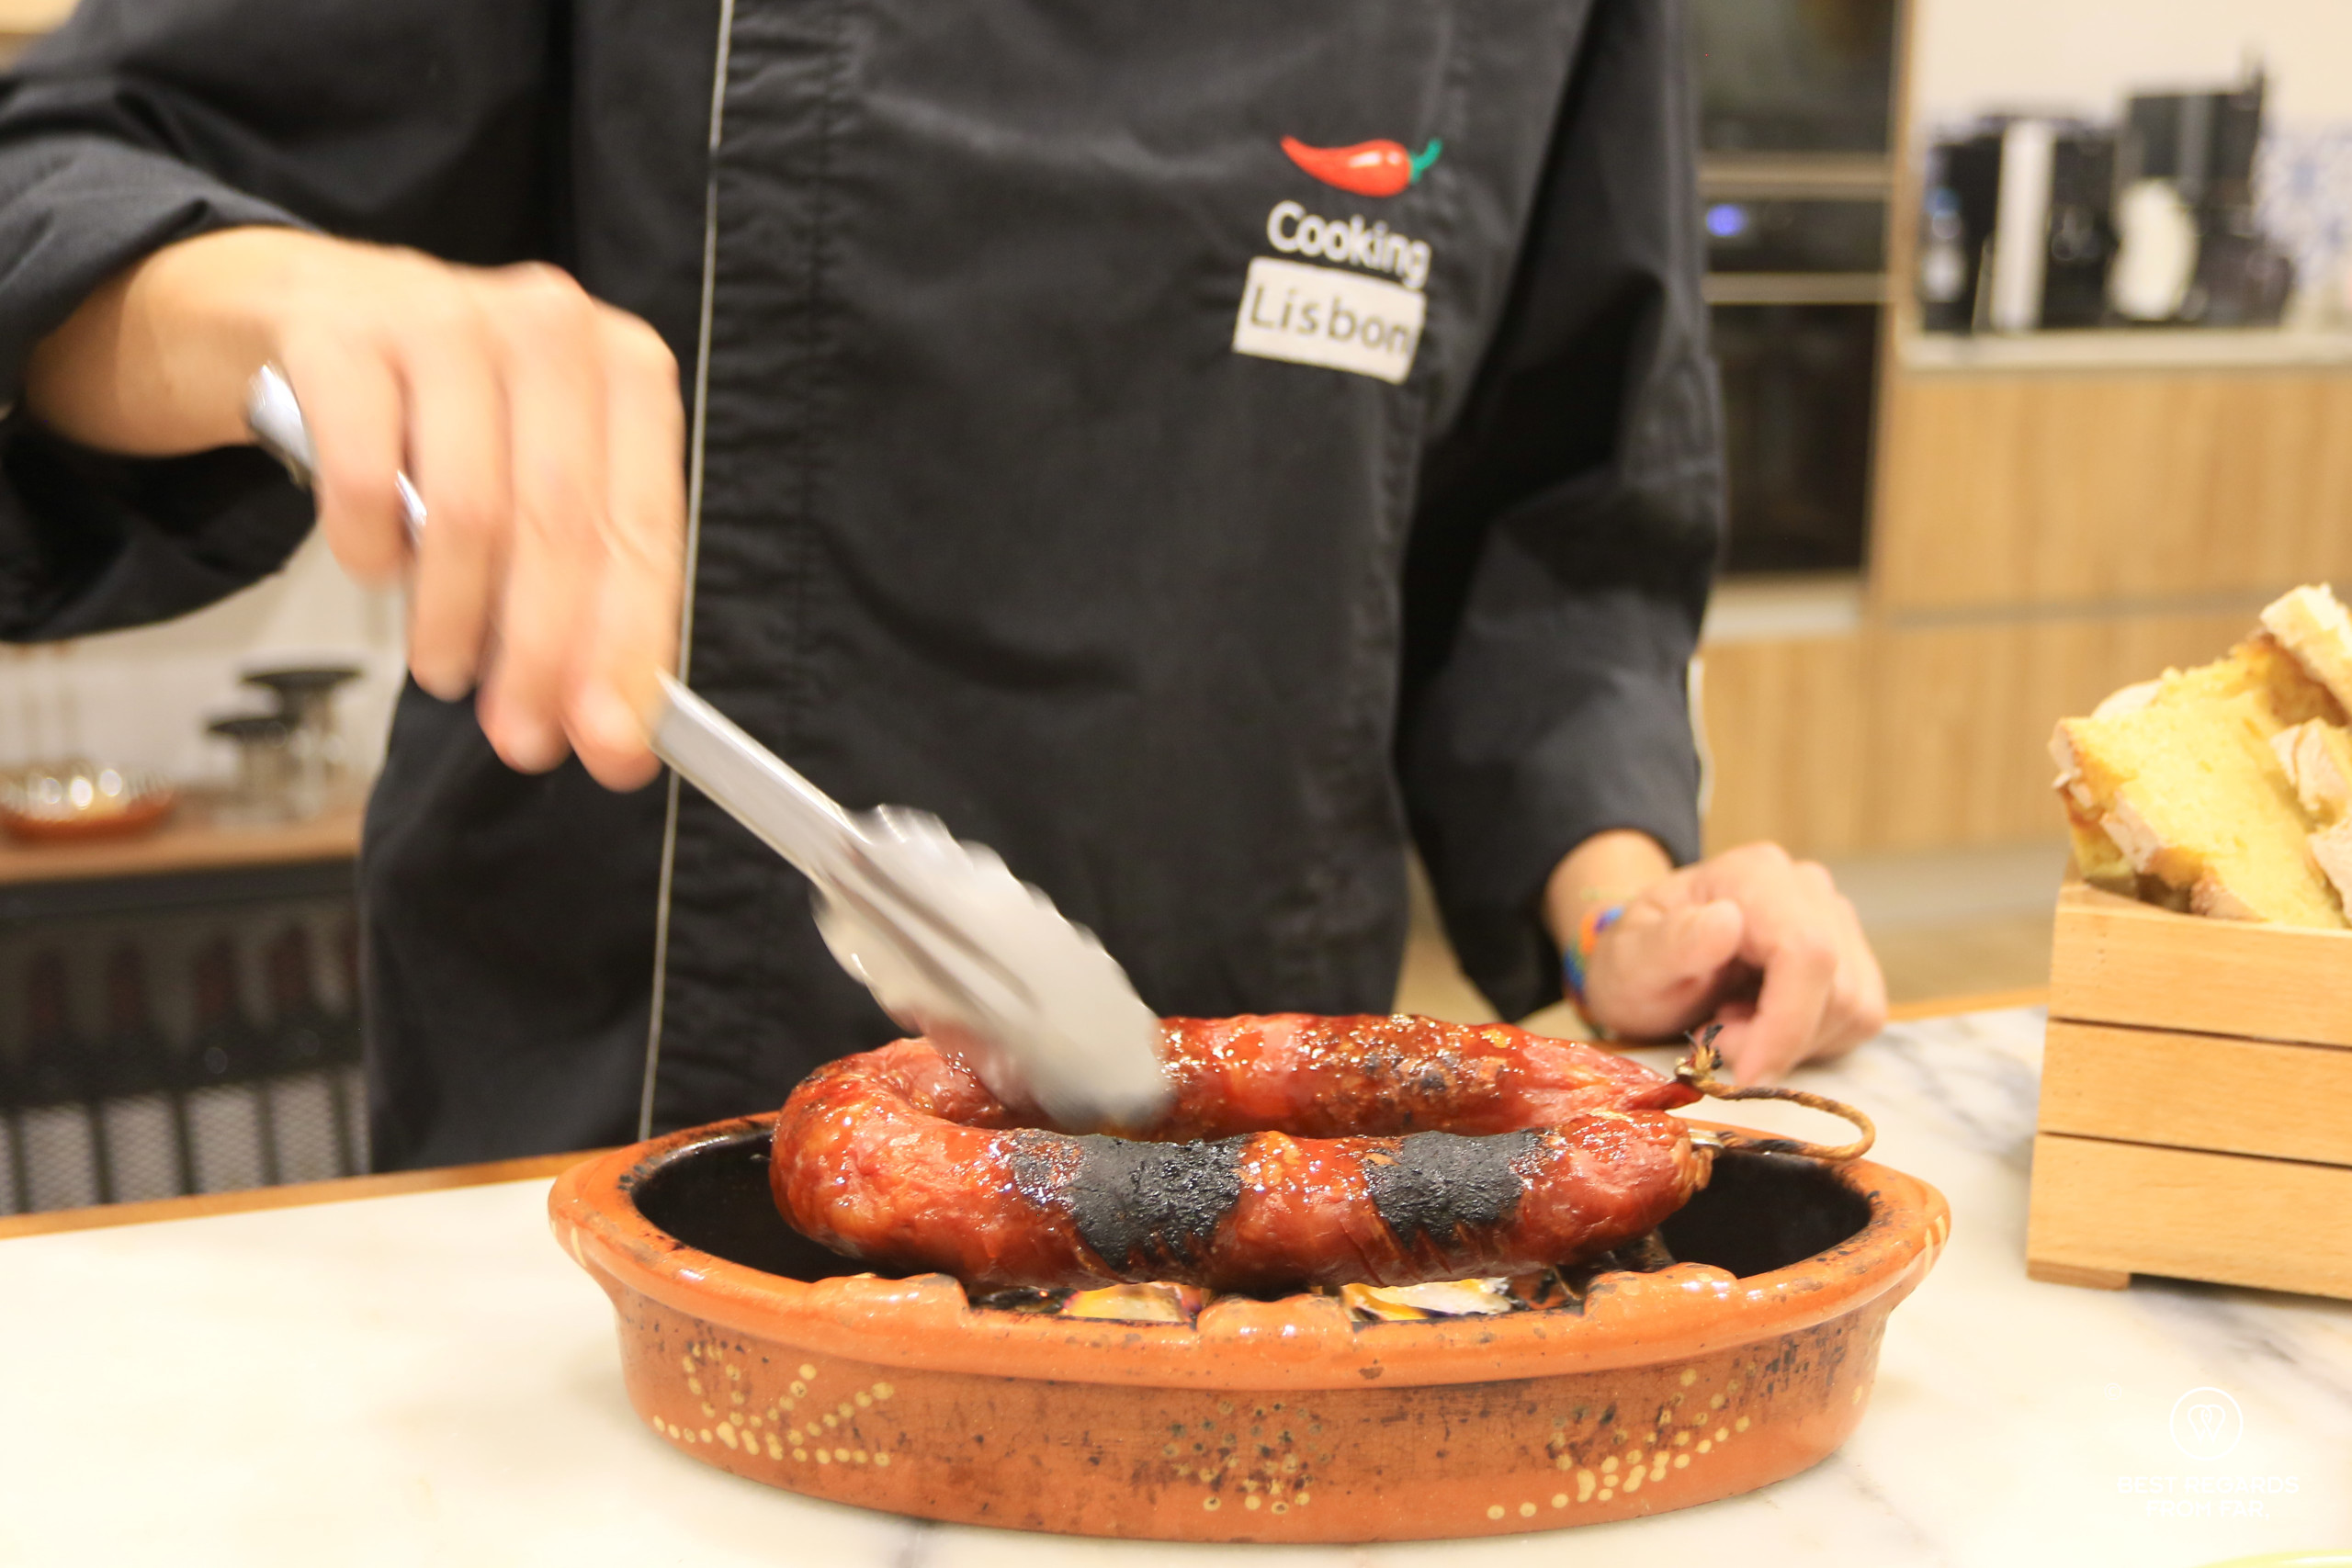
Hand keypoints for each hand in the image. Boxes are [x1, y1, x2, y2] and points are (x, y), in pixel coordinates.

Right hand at [24, 227, 683, 786]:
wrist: (317, 312)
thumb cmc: (453, 414)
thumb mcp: (541, 479)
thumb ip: (586, 592)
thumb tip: (609, 727)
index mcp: (628, 370)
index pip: (644, 530)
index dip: (626, 649)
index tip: (610, 742)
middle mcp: (550, 330)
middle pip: (562, 527)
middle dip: (543, 657)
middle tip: (522, 736)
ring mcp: (444, 319)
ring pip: (470, 513)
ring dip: (456, 619)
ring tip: (446, 667)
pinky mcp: (340, 334)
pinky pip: (362, 477)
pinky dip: (370, 549)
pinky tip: (376, 569)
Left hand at [1548, 836, 1885, 1084]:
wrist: (1651, 963)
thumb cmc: (1638, 962)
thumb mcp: (1632, 959)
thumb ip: (1672, 943)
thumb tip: (1727, 922)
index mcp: (1753, 876)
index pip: (1806, 951)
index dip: (1787, 1023)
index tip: (1747, 1073)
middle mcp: (1807, 889)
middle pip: (1836, 987)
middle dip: (1779, 1038)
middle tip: (1717, 1038)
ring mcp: (1836, 921)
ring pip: (1853, 1009)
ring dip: (1793, 1041)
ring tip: (1732, 1021)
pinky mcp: (1852, 960)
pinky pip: (1857, 1018)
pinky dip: (1811, 1040)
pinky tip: (1761, 1022)